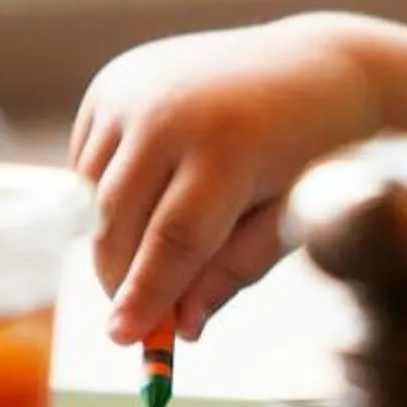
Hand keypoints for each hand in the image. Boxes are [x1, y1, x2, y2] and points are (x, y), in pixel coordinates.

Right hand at [70, 15, 383, 343]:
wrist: (316, 67)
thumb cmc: (313, 152)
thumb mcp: (291, 215)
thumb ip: (237, 269)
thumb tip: (183, 328)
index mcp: (229, 144)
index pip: (173, 238)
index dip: (146, 294)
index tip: (123, 338)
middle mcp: (171, 109)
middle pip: (119, 218)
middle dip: (119, 276)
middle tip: (133, 317)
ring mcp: (136, 89)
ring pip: (92, 193)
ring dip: (112, 237)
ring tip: (153, 255)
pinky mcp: (115, 81)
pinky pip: (89, 160)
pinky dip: (106, 194)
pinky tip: (151, 197)